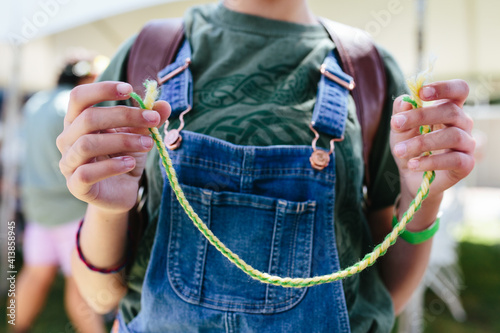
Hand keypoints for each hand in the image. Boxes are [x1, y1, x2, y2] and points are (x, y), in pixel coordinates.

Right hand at [57, 81, 169, 213]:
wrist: (122, 192)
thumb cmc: (125, 158)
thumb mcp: (140, 135)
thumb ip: (149, 119)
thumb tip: (164, 105)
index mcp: (78, 121)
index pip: (79, 97)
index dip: (102, 89)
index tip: (130, 90)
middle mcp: (67, 139)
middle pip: (88, 118)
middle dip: (124, 116)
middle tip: (153, 120)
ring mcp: (68, 163)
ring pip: (87, 144)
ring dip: (123, 141)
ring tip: (148, 144)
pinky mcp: (75, 185)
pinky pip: (87, 173)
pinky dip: (112, 166)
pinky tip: (130, 164)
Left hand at [390, 80, 474, 203]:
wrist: (410, 175)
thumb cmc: (408, 145)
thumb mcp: (399, 128)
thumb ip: (401, 113)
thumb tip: (405, 101)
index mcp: (449, 108)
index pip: (459, 89)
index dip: (444, 88)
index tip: (421, 93)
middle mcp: (462, 123)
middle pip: (451, 111)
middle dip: (420, 115)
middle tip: (396, 123)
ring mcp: (466, 143)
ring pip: (452, 136)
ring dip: (421, 142)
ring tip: (399, 151)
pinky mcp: (466, 164)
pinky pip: (454, 159)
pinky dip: (430, 162)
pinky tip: (413, 164)